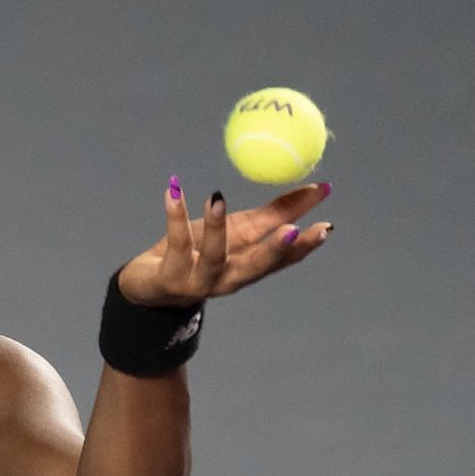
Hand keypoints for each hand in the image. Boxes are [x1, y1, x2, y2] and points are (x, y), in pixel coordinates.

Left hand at [118, 177, 332, 305]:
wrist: (148, 286)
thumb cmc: (198, 253)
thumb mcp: (237, 232)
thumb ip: (273, 215)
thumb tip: (317, 189)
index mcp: (247, 267)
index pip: (281, 261)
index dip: (304, 246)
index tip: (326, 226)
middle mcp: (227, 279)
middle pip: (255, 268)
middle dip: (276, 250)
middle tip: (294, 229)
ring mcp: (198, 282)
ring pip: (213, 257)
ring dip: (217, 229)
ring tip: (217, 198)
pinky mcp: (169, 277)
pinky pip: (175, 242)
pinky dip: (174, 215)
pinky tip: (174, 189)